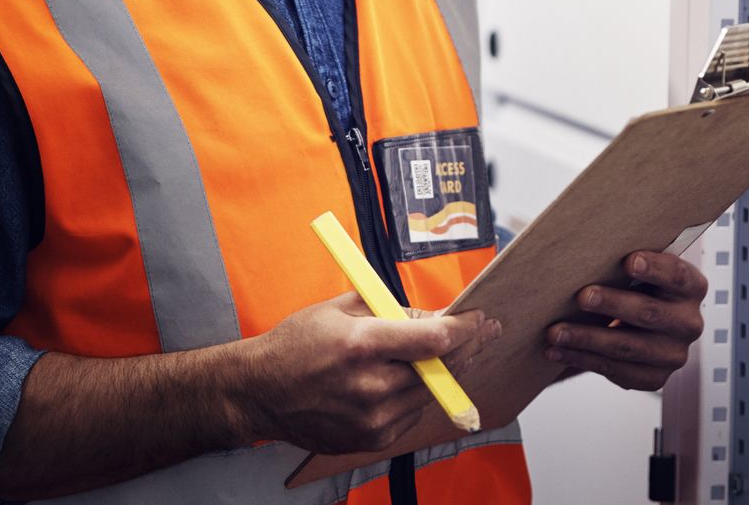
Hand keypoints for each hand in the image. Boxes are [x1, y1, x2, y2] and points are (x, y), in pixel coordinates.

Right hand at [238, 292, 500, 454]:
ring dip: (446, 372)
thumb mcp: (340, 308)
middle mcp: (371, 386)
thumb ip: (391, 309)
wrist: (261, 393)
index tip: (479, 318)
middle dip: (469, 348)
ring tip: (453, 353)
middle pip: (441, 369)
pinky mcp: (372, 439)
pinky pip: (411, 413)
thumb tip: (434, 315)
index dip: (465, 328)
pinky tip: (409, 379)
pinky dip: (417, 394)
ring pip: (430, 393)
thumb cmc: (296, 344)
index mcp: (362, 345)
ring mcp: (373, 419)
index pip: (434, 340)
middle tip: (487, 332)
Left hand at [544, 251, 707, 390]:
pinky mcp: (654, 377)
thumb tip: (584, 250)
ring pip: (627, 347)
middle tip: (582, 296)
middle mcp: (688, 323)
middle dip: (612, 304)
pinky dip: (582, 359)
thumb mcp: (640, 270)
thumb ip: (625, 260)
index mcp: (691, 288)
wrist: (638, 323)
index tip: (629, 261)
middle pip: (649, 313)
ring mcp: (673, 354)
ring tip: (555, 332)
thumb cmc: (635, 286)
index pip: (677, 275)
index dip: (655, 268)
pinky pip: (615, 370)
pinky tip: (557, 351)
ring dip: (587, 338)